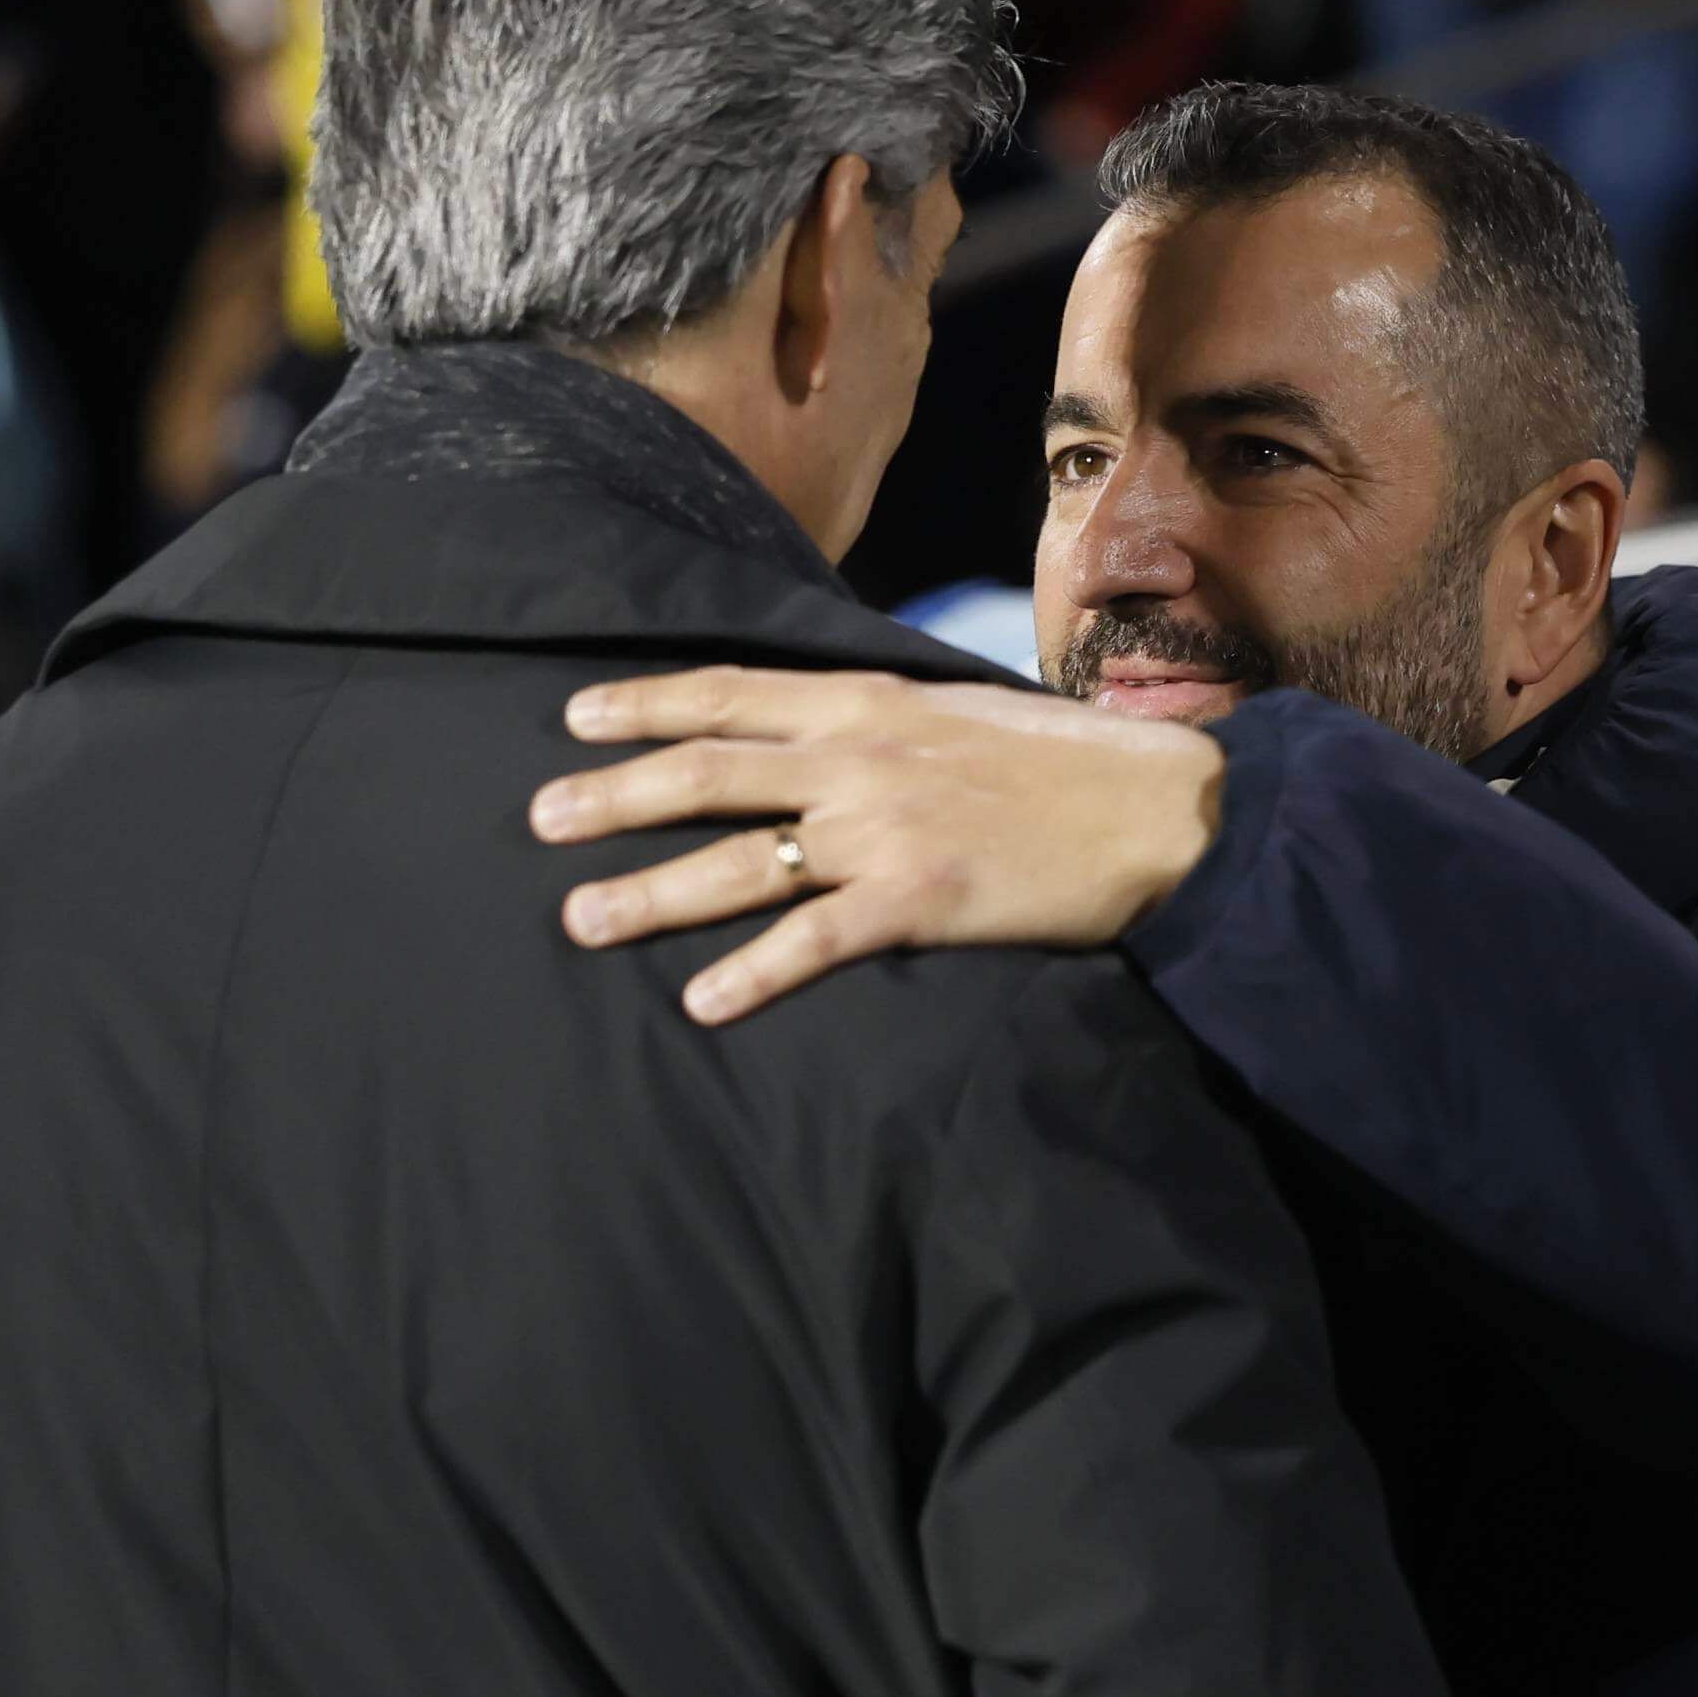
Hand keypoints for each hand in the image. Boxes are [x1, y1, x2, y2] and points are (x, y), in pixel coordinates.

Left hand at [529, 669, 1226, 1022]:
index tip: (574, 718)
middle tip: (538, 819)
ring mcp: (885, 828)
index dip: (644, 705)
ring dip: (651, 891)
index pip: (728, 693)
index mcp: (868, 700)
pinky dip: (753, 973)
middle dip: (612, 796)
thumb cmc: (1063, 763)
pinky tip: (700, 1003)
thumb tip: (816, 731)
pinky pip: (815, 940)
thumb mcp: (956, 709)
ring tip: (581, 917)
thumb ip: (878, 719)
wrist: (1159, 809)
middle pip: (707, 773)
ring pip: (740, 860)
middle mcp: (859, 756)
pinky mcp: (920, 900)